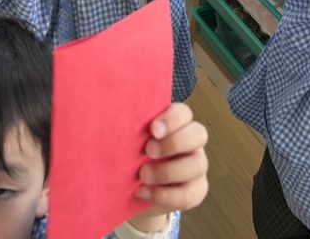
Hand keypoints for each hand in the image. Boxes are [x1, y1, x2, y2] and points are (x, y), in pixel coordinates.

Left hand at [129, 103, 208, 232]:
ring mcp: (196, 165)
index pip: (184, 113)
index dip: (172, 119)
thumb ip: (128, 129)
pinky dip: (165, 195)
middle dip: (174, 143)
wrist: (133, 188)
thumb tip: (110, 116)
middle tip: (148, 151)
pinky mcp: (196, 190)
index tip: (152, 129)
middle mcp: (191, 141)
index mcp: (175, 123)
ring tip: (143, 176)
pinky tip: (143, 192)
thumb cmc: (128, 156)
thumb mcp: (126, 140)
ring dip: (168, 171)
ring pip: (198, 164)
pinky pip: (190, 193)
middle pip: (199, 134)